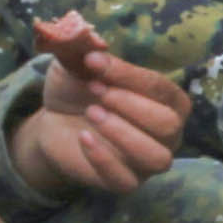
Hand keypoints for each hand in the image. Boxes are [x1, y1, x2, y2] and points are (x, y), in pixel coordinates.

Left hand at [8, 11, 193, 197]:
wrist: (53, 121)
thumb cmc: (78, 89)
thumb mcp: (78, 63)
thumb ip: (87, 50)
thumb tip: (95, 40)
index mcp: (166, 100)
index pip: (162, 89)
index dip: (130, 75)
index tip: (94, 61)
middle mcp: (167, 133)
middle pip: (169, 124)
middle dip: (131, 105)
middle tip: (95, 91)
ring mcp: (148, 161)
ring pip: (158, 158)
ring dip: (124, 134)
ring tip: (92, 114)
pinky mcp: (125, 182)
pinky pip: (126, 180)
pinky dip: (103, 159)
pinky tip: (82, 138)